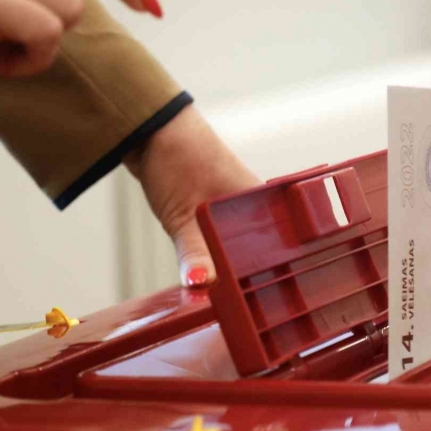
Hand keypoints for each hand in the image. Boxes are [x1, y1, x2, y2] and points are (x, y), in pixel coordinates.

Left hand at [123, 106, 261, 287]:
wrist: (151, 127)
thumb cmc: (177, 158)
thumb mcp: (183, 216)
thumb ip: (195, 254)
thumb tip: (203, 286)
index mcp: (265, 203)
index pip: (279, 249)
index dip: (271, 276)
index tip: (259, 301)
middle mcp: (257, 205)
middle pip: (260, 252)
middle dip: (248, 276)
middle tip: (240, 303)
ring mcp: (238, 205)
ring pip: (240, 245)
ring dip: (230, 264)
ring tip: (227, 292)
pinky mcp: (219, 207)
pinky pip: (224, 238)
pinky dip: (217, 253)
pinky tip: (211, 269)